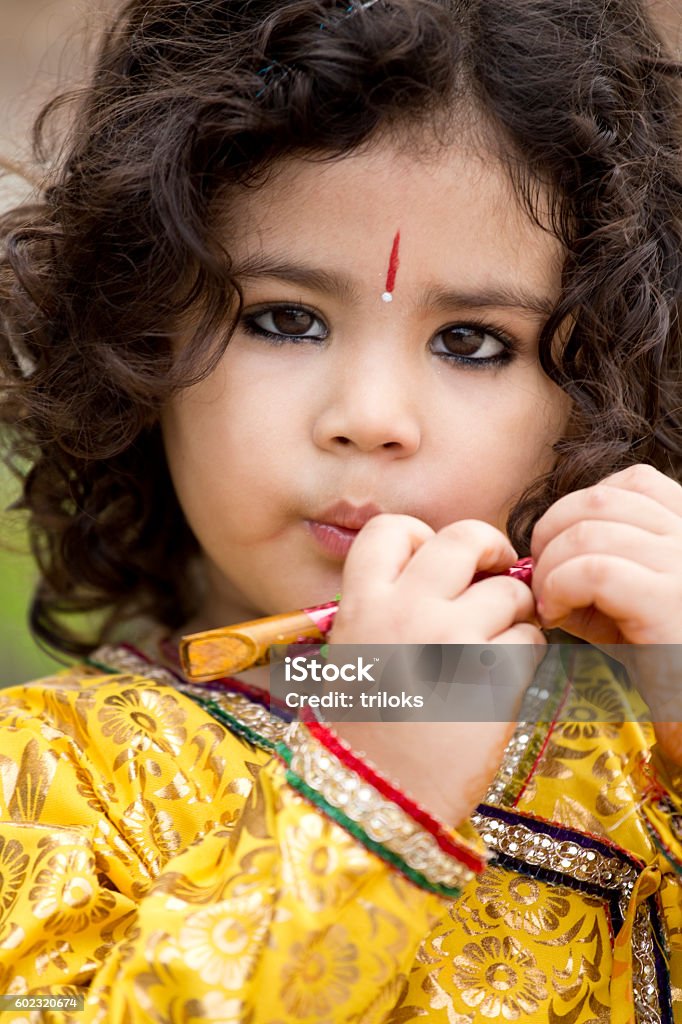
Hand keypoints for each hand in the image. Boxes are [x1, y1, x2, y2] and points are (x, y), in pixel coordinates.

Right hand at [328, 515, 544, 824]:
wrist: (376, 797)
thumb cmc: (362, 728)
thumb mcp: (352, 652)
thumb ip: (388, 606)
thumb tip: (451, 575)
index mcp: (362, 603)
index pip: (393, 528)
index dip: (422, 536)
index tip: (437, 561)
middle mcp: (406, 610)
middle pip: (466, 537)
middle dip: (491, 550)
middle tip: (497, 573)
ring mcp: (451, 642)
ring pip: (511, 591)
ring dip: (515, 611)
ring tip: (499, 640)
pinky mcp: (492, 679)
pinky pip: (530, 638)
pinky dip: (526, 652)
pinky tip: (506, 673)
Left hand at [531, 464, 681, 643]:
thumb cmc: (666, 666)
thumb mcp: (629, 606)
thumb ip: (592, 571)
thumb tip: (536, 560)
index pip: (632, 483)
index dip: (578, 507)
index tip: (560, 550)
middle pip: (601, 499)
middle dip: (551, 532)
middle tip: (541, 579)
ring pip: (589, 532)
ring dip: (550, 566)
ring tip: (549, 604)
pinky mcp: (670, 601)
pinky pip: (594, 570)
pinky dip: (560, 587)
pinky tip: (557, 617)